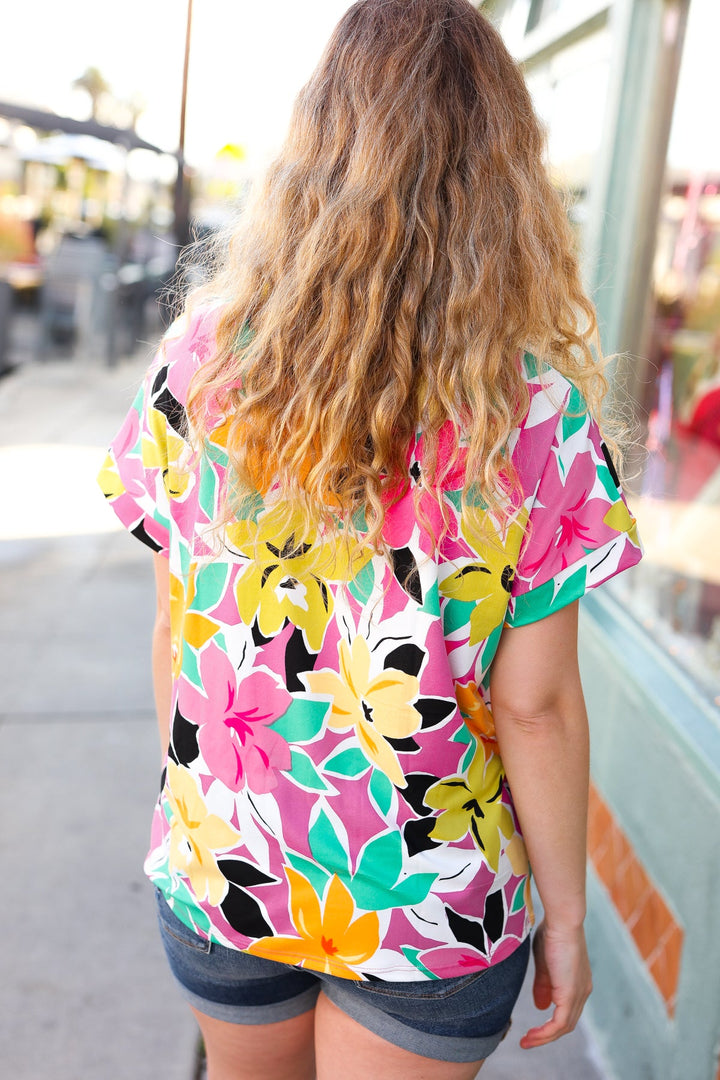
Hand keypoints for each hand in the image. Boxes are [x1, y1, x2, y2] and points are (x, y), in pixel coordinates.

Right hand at [520, 919, 592, 1048]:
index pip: (567, 1010)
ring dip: (544, 1037)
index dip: (551, 1022)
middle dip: (546, 1035)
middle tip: (527, 1040)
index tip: (533, 1028)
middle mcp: (582, 991)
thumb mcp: (545, 962)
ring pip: (564, 1027)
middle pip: (567, 1023)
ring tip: (526, 1041)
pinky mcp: (570, 995)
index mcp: (578, 982)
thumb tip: (541, 1007)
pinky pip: (559, 1024)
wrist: (562, 920)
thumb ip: (544, 984)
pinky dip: (545, 1033)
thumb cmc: (552, 933)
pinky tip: (532, 1035)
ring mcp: (578, 994)